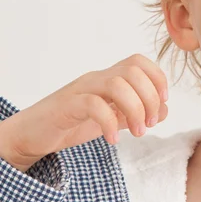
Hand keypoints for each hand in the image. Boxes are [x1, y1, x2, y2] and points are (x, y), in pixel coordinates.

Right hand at [2, 53, 168, 170]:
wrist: (34, 134)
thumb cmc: (74, 123)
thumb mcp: (113, 118)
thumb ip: (137, 113)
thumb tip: (165, 110)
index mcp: (109, 78)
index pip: (139, 61)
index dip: (157, 78)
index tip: (163, 103)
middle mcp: (97, 78)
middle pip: (133, 71)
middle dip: (150, 98)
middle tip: (150, 124)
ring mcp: (81, 89)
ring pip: (117, 84)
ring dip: (135, 110)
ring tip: (137, 132)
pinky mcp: (67, 105)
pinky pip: (93, 105)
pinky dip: (109, 123)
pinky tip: (112, 139)